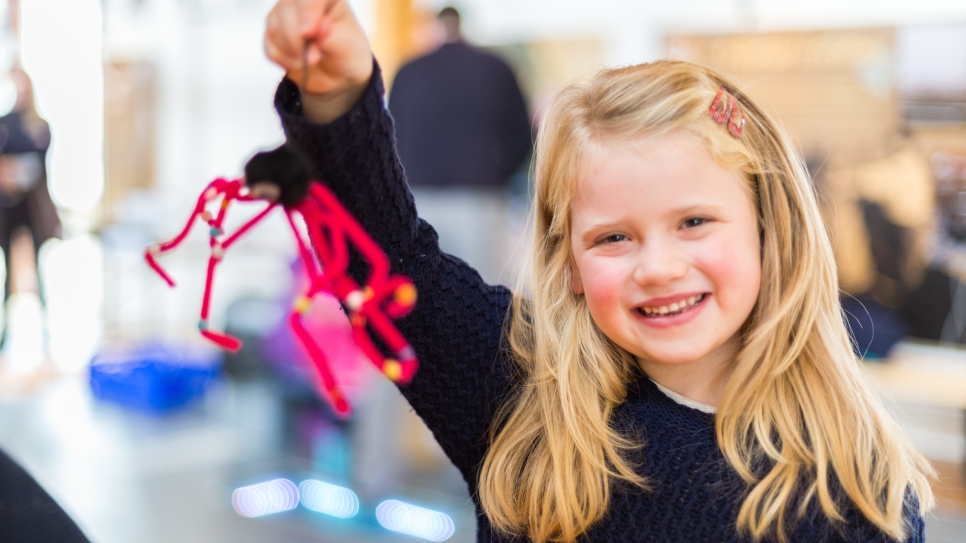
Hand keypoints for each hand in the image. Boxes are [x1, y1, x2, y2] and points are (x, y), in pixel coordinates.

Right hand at [264, 0, 373, 123]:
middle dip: (298, 40)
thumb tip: (306, 31)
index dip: (307, 12)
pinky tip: (300, 63)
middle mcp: (302, 2)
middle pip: (286, 10)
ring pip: (275, 29)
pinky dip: (285, 61)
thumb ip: (328, 36)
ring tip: (312, 61)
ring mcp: (285, 15)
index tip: (308, 33)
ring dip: (293, 53)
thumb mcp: (346, 45)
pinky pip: (270, 48)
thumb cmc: (346, 53)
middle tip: (315, 58)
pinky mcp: (274, 34)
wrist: (338, 74)